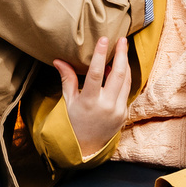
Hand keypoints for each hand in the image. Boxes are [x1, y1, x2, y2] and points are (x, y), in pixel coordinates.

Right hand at [53, 35, 132, 160]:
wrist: (87, 146)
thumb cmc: (74, 121)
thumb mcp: (69, 101)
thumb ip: (67, 79)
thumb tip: (58, 60)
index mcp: (90, 102)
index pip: (97, 74)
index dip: (101, 55)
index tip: (104, 40)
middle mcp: (106, 106)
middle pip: (118, 75)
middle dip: (121, 55)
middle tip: (122, 40)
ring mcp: (118, 110)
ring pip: (126, 81)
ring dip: (125, 64)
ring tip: (122, 49)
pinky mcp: (125, 113)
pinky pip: (127, 90)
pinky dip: (124, 78)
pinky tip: (119, 68)